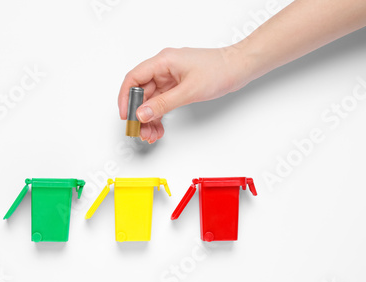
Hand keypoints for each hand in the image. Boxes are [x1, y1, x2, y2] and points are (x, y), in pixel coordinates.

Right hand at [118, 47, 248, 142]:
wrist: (239, 67)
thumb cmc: (219, 70)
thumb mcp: (189, 91)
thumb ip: (163, 104)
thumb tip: (142, 114)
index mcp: (163, 62)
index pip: (134, 79)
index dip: (126, 98)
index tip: (126, 116)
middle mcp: (164, 68)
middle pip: (141, 92)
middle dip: (139, 114)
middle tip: (140, 131)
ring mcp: (170, 77)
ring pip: (151, 100)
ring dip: (149, 118)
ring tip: (151, 135)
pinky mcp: (177, 85)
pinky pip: (161, 102)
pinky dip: (159, 115)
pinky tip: (159, 128)